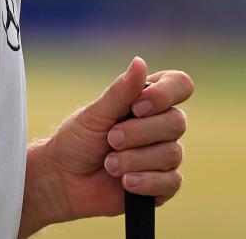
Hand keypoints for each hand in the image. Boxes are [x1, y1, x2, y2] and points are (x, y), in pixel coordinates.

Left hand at [18, 56, 191, 236]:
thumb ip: (120, 92)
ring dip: (135, 159)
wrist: (64, 180)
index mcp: (150, 99)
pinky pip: (171, 182)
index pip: (180, 85)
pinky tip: (126, 182)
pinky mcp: (162, 184)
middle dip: (139, 133)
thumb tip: (140, 61)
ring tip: (110, 164)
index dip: (164, 95)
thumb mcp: (96, 113)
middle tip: (111, 139)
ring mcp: (164, 155)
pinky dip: (146, 182)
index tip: (136, 107)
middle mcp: (162, 125)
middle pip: (177, 122)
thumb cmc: (79, 140)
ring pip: (172, 154)